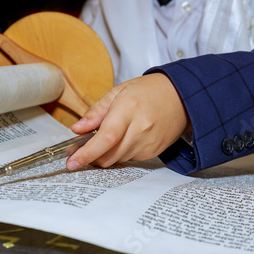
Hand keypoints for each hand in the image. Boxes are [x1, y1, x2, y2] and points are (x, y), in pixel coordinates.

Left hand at [66, 73, 190, 169]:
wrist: (181, 97)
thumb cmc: (148, 91)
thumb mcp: (118, 92)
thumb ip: (96, 112)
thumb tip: (77, 129)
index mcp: (128, 109)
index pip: (105, 137)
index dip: (87, 153)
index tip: (72, 162)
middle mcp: (140, 129)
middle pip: (108, 155)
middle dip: (91, 156)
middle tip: (81, 148)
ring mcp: (148, 143)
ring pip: (116, 160)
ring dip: (106, 153)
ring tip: (109, 135)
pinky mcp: (153, 152)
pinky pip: (128, 159)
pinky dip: (120, 152)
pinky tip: (125, 137)